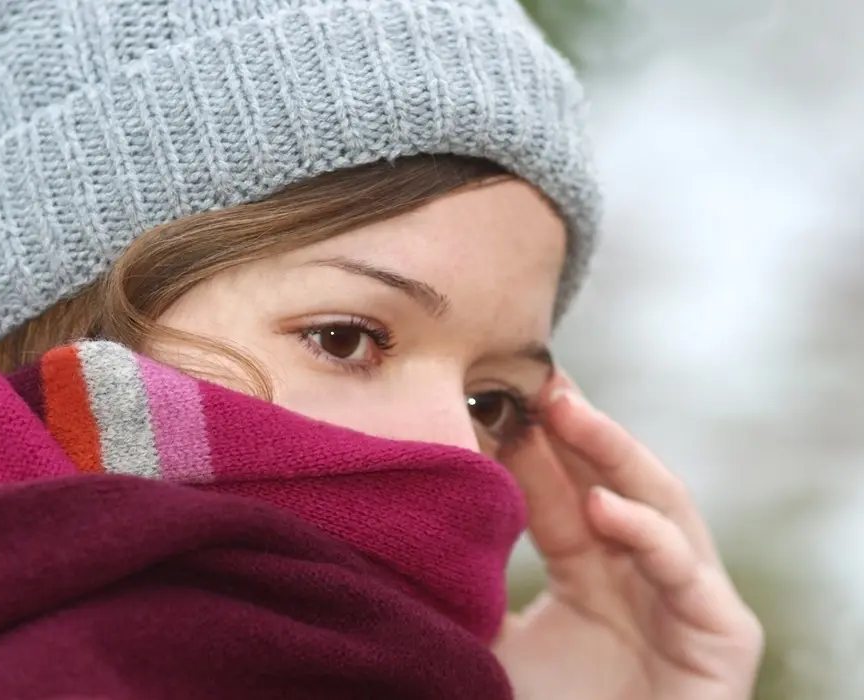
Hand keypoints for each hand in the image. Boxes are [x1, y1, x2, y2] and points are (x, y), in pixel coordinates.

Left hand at [493, 371, 762, 699]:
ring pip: (660, 505)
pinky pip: (688, 572)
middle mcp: (639, 579)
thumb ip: (466, 595)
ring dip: (615, 453)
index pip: (563, 494)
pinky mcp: (722, 636)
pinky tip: (603, 506)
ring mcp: (685, 601)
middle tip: (535, 374)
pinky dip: (648, 534)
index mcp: (590, 578)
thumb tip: (400, 536)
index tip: (496, 393)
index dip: (533, 445)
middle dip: (576, 426)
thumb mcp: (492, 649)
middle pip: (611, 482)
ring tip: (566, 408)